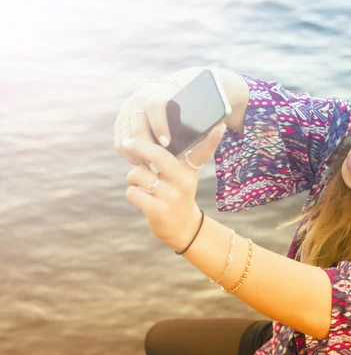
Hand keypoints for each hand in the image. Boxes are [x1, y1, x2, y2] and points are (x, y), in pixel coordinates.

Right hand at [113, 74, 199, 166]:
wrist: (171, 91)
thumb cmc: (188, 108)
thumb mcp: (195, 111)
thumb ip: (203, 119)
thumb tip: (220, 127)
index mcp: (160, 93)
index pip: (156, 106)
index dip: (160, 125)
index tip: (168, 144)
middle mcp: (139, 99)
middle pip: (137, 124)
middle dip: (146, 147)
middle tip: (158, 166)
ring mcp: (127, 111)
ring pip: (125, 136)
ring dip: (137, 154)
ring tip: (150, 167)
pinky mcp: (120, 122)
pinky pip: (119, 143)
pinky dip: (129, 155)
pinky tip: (142, 163)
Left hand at [121, 122, 226, 250]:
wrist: (182, 228)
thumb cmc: (176, 193)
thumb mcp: (183, 175)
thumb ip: (173, 157)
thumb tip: (148, 136)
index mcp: (190, 170)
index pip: (203, 153)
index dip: (212, 140)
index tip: (219, 126)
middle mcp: (184, 182)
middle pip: (158, 156)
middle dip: (139, 146)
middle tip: (127, 142)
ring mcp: (171, 197)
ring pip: (138, 174)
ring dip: (132, 176)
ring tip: (139, 182)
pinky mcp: (158, 211)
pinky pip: (133, 192)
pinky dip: (132, 192)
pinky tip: (140, 196)